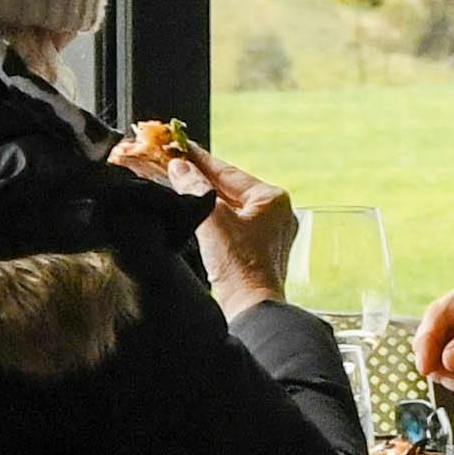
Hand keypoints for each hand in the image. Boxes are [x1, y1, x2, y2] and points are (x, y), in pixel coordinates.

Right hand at [137, 140, 303, 311]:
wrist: (251, 308)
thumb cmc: (239, 266)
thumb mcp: (212, 219)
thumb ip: (194, 189)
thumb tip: (179, 167)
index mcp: (273, 199)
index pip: (229, 172)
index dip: (201, 159)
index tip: (181, 146)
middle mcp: (277, 214)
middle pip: (231, 189)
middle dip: (203, 179)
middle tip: (176, 163)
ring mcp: (271, 234)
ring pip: (232, 208)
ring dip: (208, 200)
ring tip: (182, 185)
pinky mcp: (261, 253)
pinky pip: (235, 227)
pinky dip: (215, 220)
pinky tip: (199, 216)